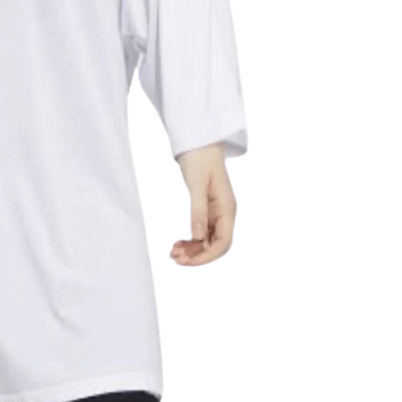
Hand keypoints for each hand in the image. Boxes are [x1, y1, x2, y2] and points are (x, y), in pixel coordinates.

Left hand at [170, 143, 236, 265]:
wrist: (199, 141)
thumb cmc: (200, 158)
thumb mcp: (196, 184)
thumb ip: (198, 210)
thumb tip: (197, 237)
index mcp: (227, 209)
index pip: (223, 243)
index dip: (206, 256)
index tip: (186, 261)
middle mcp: (225, 213)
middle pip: (216, 245)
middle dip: (197, 255)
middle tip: (174, 257)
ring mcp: (217, 212)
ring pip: (208, 240)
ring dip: (193, 249)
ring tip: (173, 252)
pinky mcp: (208, 209)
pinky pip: (202, 231)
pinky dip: (191, 239)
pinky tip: (179, 242)